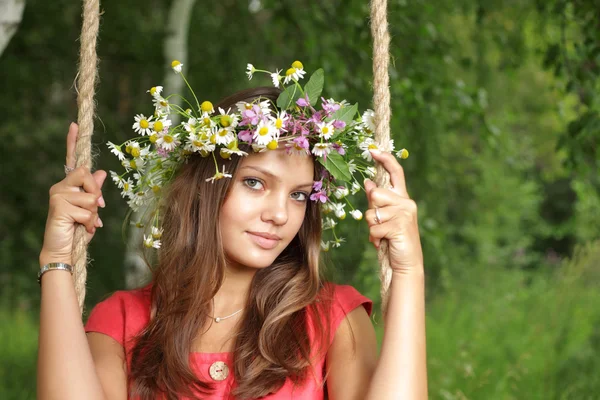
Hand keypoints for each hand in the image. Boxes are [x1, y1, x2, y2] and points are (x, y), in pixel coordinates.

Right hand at [39, 123, 106, 265]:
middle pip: (88, 175)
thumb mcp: (90, 210)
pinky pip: (87, 210)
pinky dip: (89, 223)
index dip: (73, 142)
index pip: (73, 161)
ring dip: (94, 214)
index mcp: (69, 185)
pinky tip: (79, 228)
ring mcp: (57, 195)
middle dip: (97, 195)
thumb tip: (100, 173)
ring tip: (83, 223)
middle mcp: (60, 187)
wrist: (63, 250)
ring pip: (91, 196)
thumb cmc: (77, 229)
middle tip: (95, 211)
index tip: (75, 124)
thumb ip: (94, 192)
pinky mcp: (58, 205)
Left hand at [364, 149, 423, 274]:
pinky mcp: (399, 226)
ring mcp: (404, 214)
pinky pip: (374, 227)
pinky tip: (383, 243)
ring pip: (372, 212)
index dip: (385, 159)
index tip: (373, 149)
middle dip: (372, 211)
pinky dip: (374, 238)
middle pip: (376, 194)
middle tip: (380, 224)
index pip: (396, 173)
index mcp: (402, 198)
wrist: (406, 263)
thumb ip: (378, 201)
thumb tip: (368, 182)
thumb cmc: (393, 239)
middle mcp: (406, 202)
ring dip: (371, 227)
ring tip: (382, 235)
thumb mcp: (384, 217)